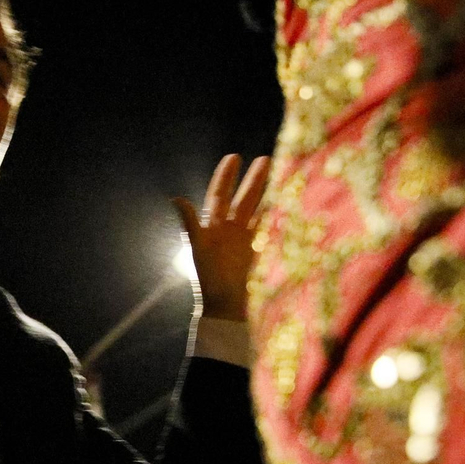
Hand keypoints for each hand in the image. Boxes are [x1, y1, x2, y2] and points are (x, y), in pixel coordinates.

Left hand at [172, 154, 269, 321]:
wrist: (226, 306)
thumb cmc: (210, 278)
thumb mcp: (198, 247)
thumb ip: (190, 222)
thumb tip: (176, 198)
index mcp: (213, 226)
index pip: (219, 195)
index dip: (225, 176)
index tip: (234, 157)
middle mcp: (230, 229)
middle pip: (244, 199)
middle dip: (254, 180)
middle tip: (266, 159)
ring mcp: (246, 239)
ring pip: (259, 211)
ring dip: (269, 195)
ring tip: (283, 176)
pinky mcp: (260, 251)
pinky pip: (270, 229)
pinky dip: (278, 217)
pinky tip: (289, 205)